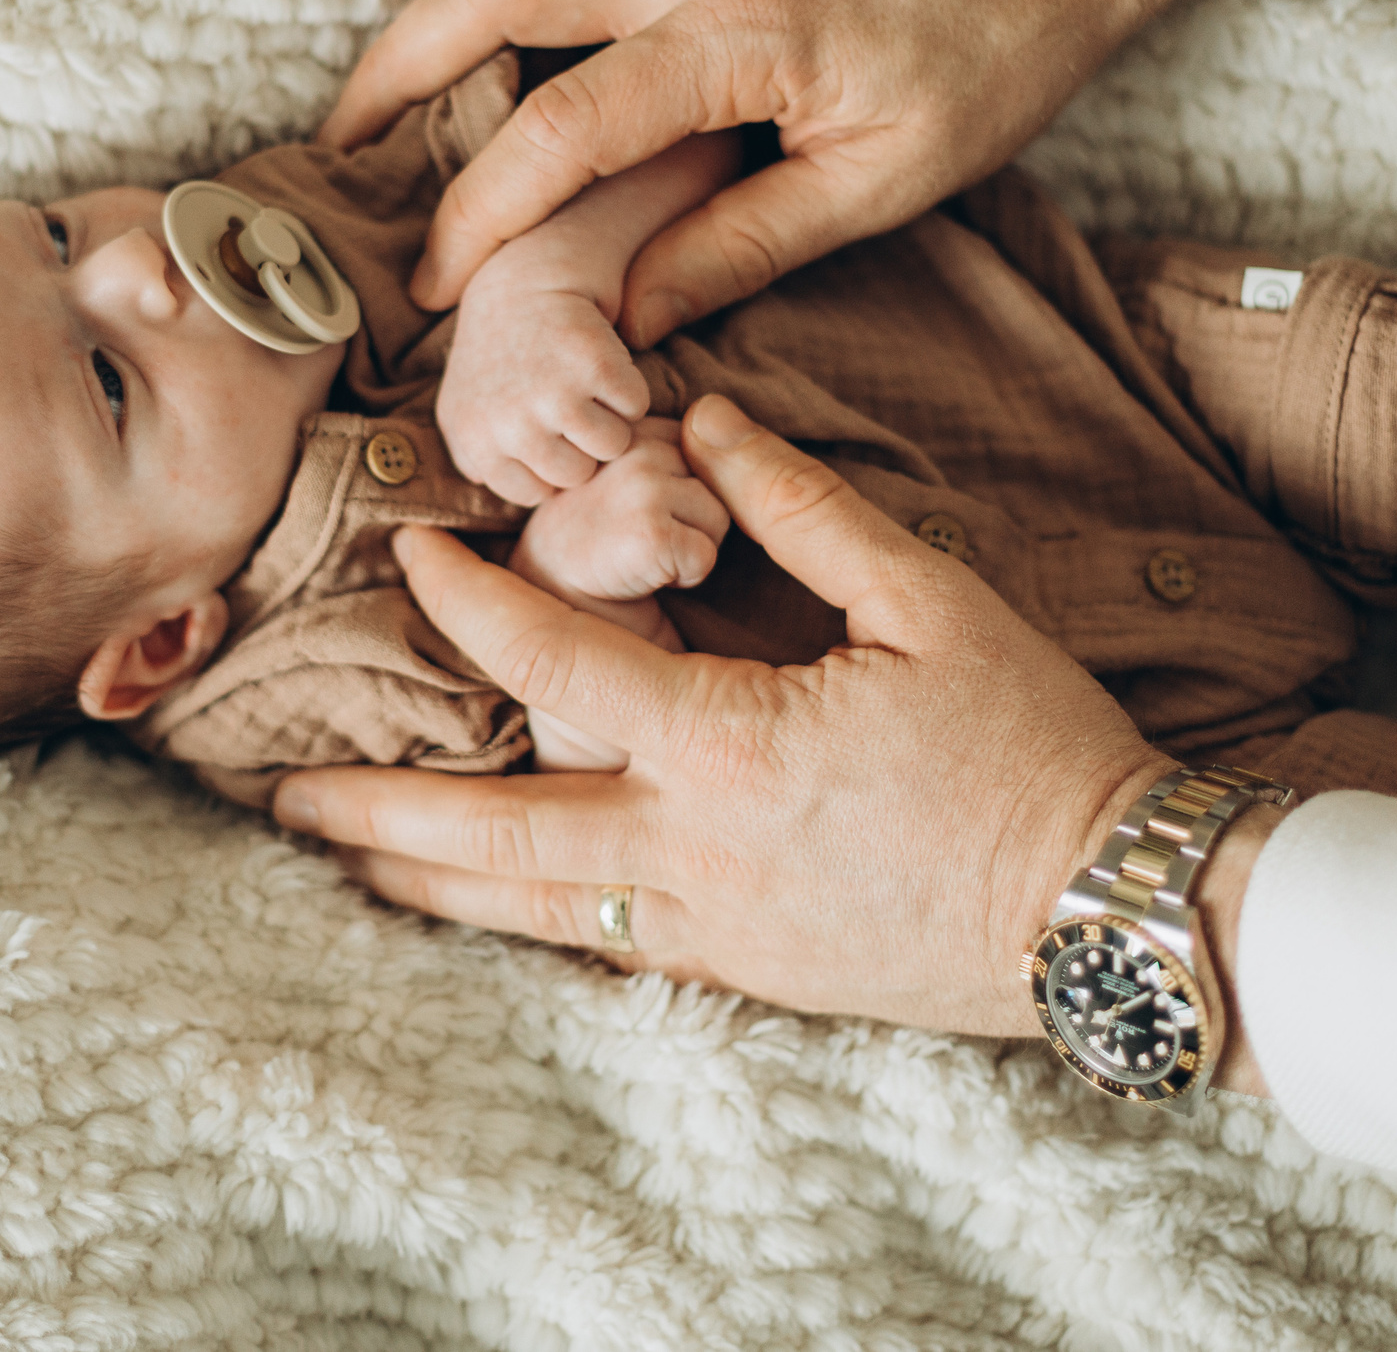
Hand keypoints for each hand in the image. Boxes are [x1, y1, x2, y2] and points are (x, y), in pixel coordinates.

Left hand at [272, 395, 1178, 1039]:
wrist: (1110, 910)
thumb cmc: (1031, 744)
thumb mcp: (930, 601)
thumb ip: (807, 509)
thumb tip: (707, 423)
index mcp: (729, 746)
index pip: (554, 664)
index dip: (469, 602)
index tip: (415, 551)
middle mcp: (694, 851)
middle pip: (494, 834)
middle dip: (380, 811)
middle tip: (285, 792)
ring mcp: (715, 927)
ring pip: (533, 912)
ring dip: (430, 883)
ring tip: (348, 862)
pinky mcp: (748, 973)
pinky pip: (606, 948)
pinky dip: (528, 924)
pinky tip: (488, 911)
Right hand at [318, 0, 1288, 346]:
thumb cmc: (996, 54)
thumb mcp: (883, 183)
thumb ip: (741, 247)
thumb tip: (628, 315)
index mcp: (739, 31)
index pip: (563, 128)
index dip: (482, 217)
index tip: (435, 287)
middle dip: (396, 72)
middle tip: (340, 155)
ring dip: (438, 14)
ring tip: (390, 101)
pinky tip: (490, 35)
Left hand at [436, 267, 648, 502]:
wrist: (528, 271)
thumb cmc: (507, 344)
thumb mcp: (471, 404)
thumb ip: (482, 457)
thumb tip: (506, 492)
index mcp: (472, 440)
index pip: (534, 493)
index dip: (550, 459)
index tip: (546, 421)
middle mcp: (504, 424)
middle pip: (576, 475)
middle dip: (584, 442)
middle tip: (573, 395)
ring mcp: (548, 394)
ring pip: (610, 446)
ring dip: (613, 416)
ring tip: (587, 380)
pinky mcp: (591, 365)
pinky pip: (635, 407)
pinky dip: (631, 384)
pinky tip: (604, 358)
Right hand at [509, 417, 727, 603]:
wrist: (551, 599)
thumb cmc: (601, 540)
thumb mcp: (635, 476)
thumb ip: (672, 450)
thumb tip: (723, 418)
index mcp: (631, 424)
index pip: (709, 448)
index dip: (691, 490)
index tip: (646, 509)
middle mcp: (633, 441)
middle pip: (721, 479)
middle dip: (696, 516)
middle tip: (642, 534)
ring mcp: (639, 483)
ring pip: (719, 517)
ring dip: (693, 547)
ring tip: (644, 552)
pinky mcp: (648, 530)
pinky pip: (705, 556)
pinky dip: (684, 577)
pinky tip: (642, 575)